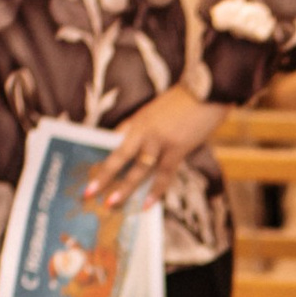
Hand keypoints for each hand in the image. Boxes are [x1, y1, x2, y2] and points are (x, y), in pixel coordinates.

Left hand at [83, 90, 223, 214]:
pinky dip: (155, 191)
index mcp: (138, 120)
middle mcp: (144, 130)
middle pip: (119, 156)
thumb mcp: (158, 110)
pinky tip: (147, 205)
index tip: (90, 172)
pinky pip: (164, 174)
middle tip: (88, 193)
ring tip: (112, 204)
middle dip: (103, 175)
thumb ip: (146, 128)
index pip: (114, 140)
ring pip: (138, 169)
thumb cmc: (185, 100)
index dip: (102, 157)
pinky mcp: (177, 149)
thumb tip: (138, 147)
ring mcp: (160, 141)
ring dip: (124, 188)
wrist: (207, 91)